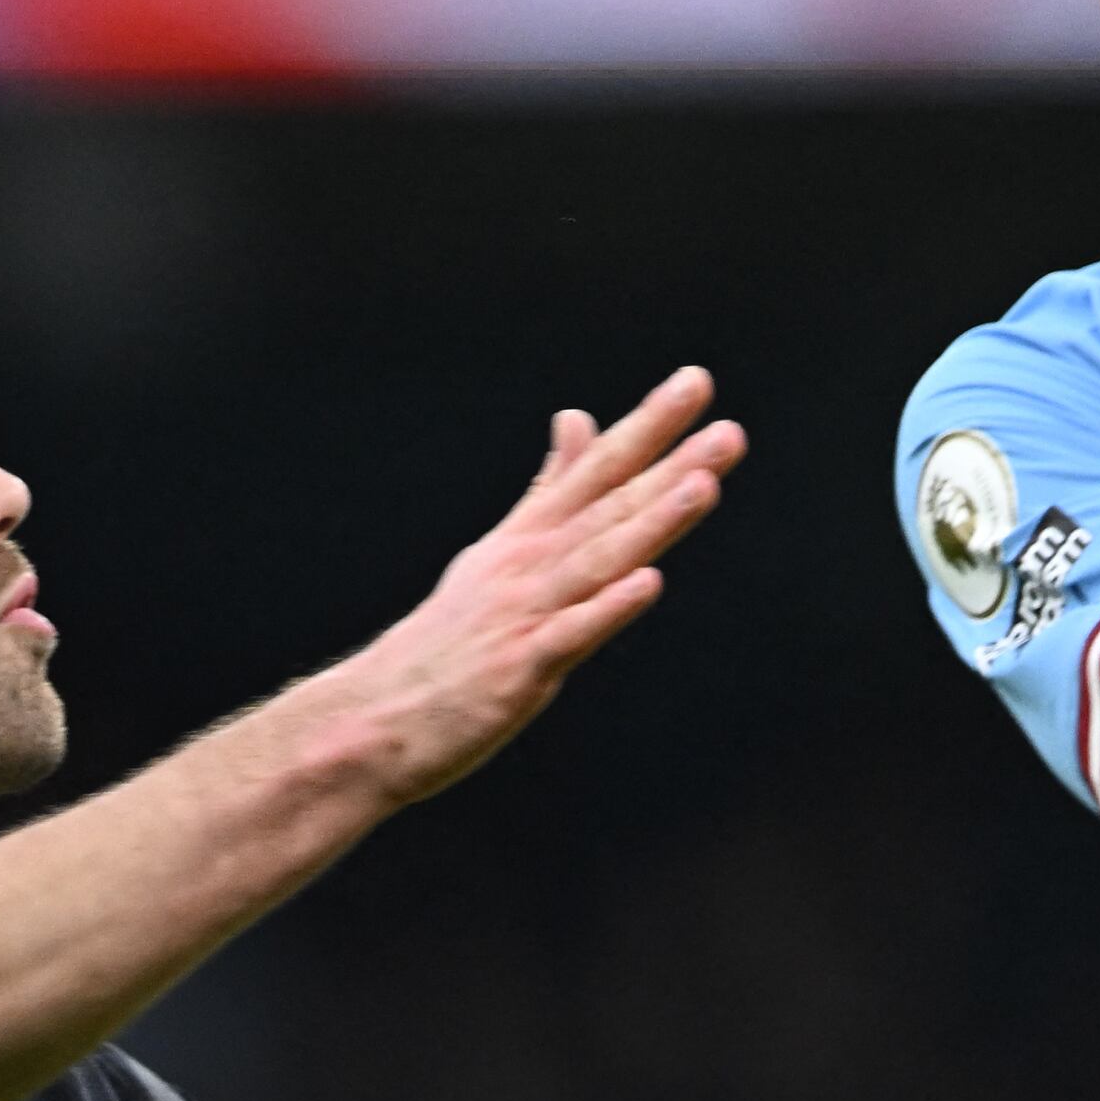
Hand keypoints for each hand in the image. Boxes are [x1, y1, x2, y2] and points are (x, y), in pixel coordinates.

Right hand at [319, 369, 743, 807]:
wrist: (372, 719)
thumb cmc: (446, 643)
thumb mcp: (499, 552)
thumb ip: (549, 489)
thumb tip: (578, 417)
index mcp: (527, 538)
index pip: (597, 469)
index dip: (648, 425)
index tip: (696, 380)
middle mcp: (527, 565)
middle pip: (610, 506)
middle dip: (670, 464)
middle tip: (728, 429)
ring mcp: (523, 614)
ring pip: (600, 559)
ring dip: (653, 522)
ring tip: (703, 484)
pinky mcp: (517, 668)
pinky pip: (572, 635)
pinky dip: (608, 607)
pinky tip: (649, 582)